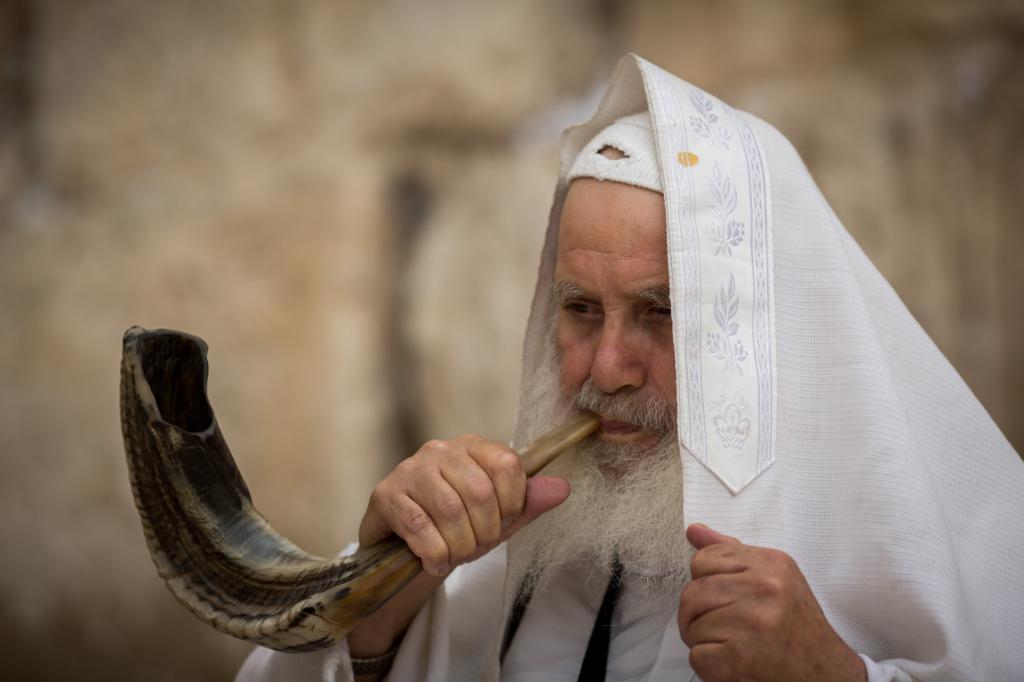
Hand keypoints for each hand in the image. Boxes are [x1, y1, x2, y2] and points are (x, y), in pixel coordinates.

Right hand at [358, 434, 569, 576]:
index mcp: (473, 446)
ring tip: (456, 555)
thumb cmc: (454, 526)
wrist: (403, 548)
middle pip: (480, 491)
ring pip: (450, 510)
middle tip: (477, 546)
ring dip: (460, 546)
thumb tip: (563, 488)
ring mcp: (410, 469)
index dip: (513, 503)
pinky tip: (435, 561)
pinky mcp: (386, 494)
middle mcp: (441, 449)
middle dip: (486, 532)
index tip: (504, 523)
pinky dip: (434, 553)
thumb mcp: (497, 517)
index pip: (508, 464)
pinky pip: (420, 526)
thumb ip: (529, 502)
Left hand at [677, 524, 865, 681]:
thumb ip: (731, 553)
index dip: (706, 583)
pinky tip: (734, 662)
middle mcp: (764, 588)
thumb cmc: (798, 628)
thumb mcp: (774, 577)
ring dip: (703, 642)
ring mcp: (753, 622)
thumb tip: (695, 530)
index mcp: (770, 563)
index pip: (703, 560)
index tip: (725, 598)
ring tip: (731, 644)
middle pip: (692, 593)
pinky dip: (710, 666)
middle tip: (722, 628)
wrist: (826, 672)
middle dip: (697, 616)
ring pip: (690, 625)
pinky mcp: (742, 657)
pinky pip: (697, 656)